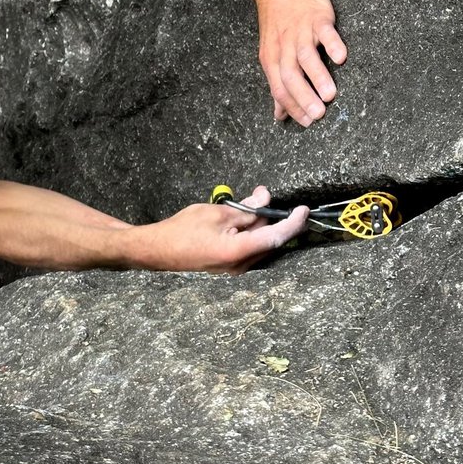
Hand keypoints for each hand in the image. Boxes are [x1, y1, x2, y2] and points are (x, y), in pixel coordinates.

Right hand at [137, 186, 308, 273]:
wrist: (158, 250)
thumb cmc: (183, 230)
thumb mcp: (217, 213)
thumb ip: (245, 209)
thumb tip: (264, 201)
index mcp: (238, 252)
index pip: (276, 237)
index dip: (293, 223)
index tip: (303, 210)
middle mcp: (240, 266)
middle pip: (268, 239)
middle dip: (270, 217)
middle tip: (261, 194)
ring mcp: (234, 269)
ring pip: (258, 243)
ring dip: (258, 224)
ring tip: (247, 203)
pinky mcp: (228, 266)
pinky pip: (248, 248)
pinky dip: (249, 233)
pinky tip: (240, 219)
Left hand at [256, 0, 346, 126]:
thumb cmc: (278, 24)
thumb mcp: (272, 53)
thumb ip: (278, 85)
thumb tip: (279, 114)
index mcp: (272, 59)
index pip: (279, 88)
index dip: (292, 107)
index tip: (307, 122)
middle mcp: (284, 47)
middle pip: (291, 76)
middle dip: (304, 97)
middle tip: (318, 115)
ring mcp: (300, 32)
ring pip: (306, 57)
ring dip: (318, 76)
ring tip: (330, 95)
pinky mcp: (317, 18)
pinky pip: (324, 33)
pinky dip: (332, 45)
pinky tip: (341, 58)